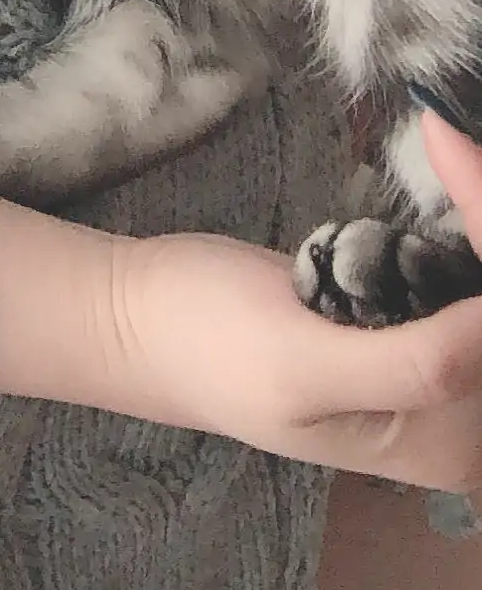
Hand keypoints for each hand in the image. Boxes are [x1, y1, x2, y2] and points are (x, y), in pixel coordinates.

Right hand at [109, 114, 481, 494]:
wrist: (142, 310)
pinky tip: (450, 168)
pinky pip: (470, 266)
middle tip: (449, 140)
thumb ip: (414, 366)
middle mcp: (461, 420)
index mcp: (446, 450)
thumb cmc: (208, 342)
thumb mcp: (303, 366)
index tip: (453, 153)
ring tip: (448, 149)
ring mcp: (443, 370)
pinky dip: (467, 213)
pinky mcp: (420, 320)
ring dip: (476, 210)